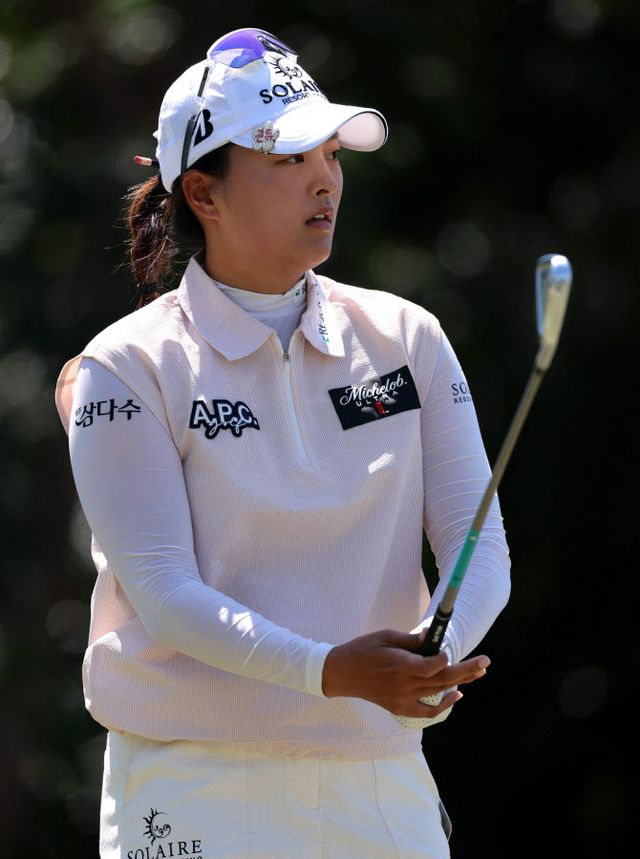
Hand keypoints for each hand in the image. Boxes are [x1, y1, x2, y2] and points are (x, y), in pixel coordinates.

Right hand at [322, 628, 489, 718]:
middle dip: (467, 670)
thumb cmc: (362, 650)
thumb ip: (409, 640)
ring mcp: (403, 699)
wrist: (341, 673)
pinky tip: (456, 695)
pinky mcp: (400, 707)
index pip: (433, 665)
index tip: (447, 648)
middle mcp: (405, 685)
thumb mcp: (384, 636)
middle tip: (486, 662)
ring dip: (460, 682)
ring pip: (439, 692)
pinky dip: (444, 705)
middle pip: (443, 679)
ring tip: (478, 673)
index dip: (445, 657)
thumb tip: (430, 638)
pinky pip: (428, 711)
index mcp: (400, 665)